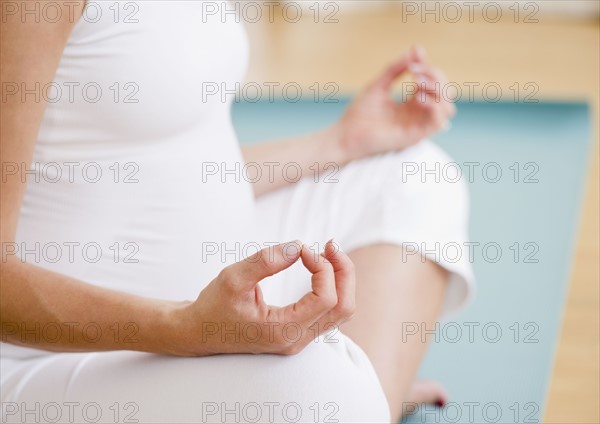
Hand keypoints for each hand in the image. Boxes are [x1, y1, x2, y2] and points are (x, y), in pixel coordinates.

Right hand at [171, 240, 354, 355]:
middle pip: (344, 307)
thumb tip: (299, 246)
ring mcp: (299, 339)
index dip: (322, 267)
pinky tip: (319, 267)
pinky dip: (332, 287)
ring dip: (341, 278)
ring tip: (327, 253)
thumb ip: (266, 261)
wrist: (198, 332)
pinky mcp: (297, 332)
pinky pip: (329, 312)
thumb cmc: (213, 306)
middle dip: (343, 271)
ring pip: (341, 310)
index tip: (302, 250)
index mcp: (283, 331)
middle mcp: (296, 340)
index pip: (326, 299)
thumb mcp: (233, 278)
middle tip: (330, 245)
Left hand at [335, 46, 455, 161]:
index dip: (428, 65)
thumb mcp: (379, 84)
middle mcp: (418, 114)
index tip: (416, 53)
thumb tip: (415, 50)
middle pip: (445, 93)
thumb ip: (396, 68)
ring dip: (437, 90)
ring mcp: (418, 126)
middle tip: (415, 70)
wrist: (346, 134)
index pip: (433, 82)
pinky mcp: (415, 137)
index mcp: (412, 103)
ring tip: (417, 83)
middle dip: (435, 75)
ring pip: (448, 107)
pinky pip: (438, 122)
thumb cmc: (359, 113)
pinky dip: (434, 106)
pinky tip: (418, 97)